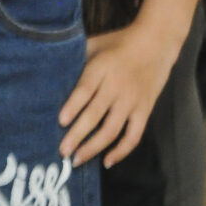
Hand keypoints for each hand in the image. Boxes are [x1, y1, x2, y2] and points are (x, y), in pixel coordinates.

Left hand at [59, 21, 178, 165]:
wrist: (156, 43)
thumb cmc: (118, 44)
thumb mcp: (95, 44)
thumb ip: (76, 58)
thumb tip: (50, 71)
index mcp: (101, 68)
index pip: (85, 90)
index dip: (73, 106)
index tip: (61, 121)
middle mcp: (117, 87)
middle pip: (95, 114)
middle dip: (77, 135)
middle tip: (62, 152)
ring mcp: (132, 101)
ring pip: (112, 130)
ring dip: (94, 147)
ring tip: (77, 160)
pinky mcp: (145, 111)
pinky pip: (134, 136)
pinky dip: (122, 151)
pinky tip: (107, 161)